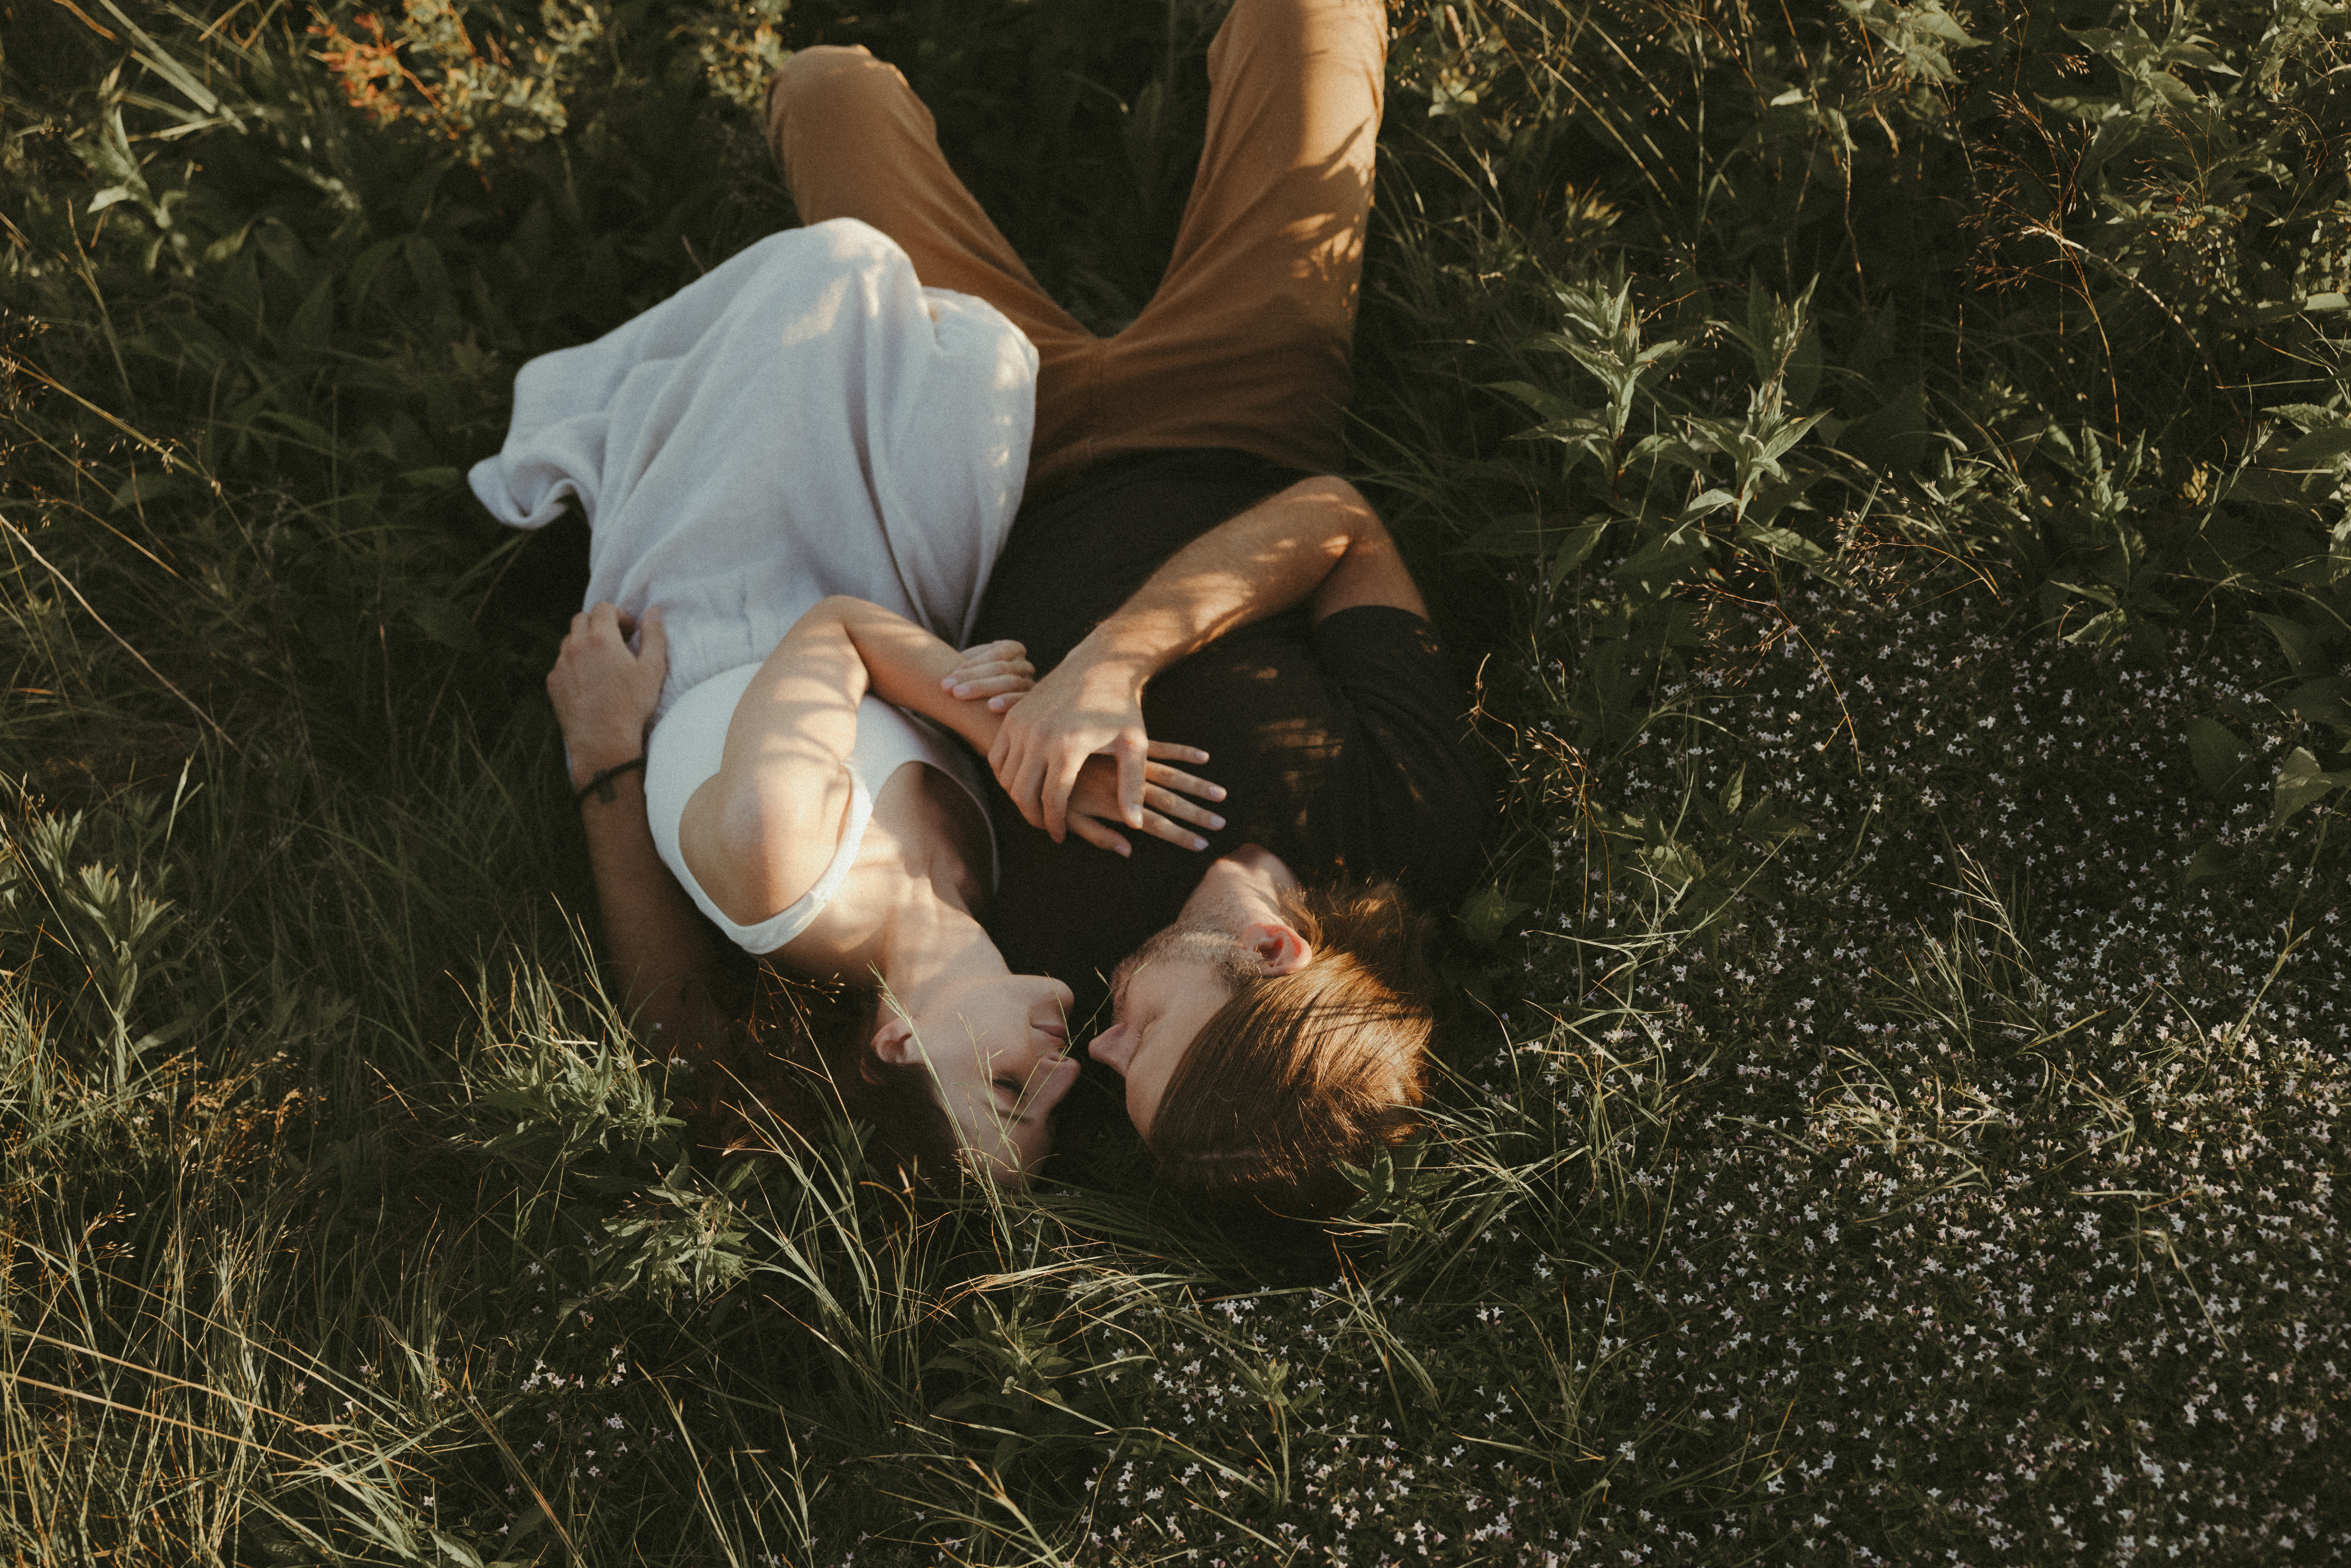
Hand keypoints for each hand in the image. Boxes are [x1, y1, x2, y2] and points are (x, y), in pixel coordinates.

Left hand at [547, 603, 667, 786]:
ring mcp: (561, 664)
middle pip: (582, 619)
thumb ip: (654, 636)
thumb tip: (653, 612)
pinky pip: (561, 663)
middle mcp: (576, 646)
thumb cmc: (631, 706)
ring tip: (600, 663)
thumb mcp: (652, 670)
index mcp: (602, 639)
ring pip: (569, 640)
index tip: (628, 631)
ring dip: (584, 643)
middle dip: (599, 624)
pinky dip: (574, 665)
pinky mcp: (553, 682)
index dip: (618, 615)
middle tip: (615, 642)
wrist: (603, 741)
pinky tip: (589, 682)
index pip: (603, 608)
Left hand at [938, 638, 1033, 703]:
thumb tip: (944, 672)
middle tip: (948, 689)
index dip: (972, 664)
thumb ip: (964, 665)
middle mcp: (1025, 666)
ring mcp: (1031, 685)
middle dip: (972, 677)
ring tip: (961, 696)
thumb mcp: (970, 671)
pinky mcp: (1032, 705)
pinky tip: (991, 707)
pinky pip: (1022, 701)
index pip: (996, 652)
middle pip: (1001, 668)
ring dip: (983, 688)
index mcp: (1013, 650)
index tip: (947, 678)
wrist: (990, 714)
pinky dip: (1007, 702)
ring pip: (1010, 683)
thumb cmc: (975, 687)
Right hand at [985, 650, 1151, 842]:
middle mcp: (1038, 734)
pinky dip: (1006, 775)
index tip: (1060, 836)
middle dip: (1033, 816)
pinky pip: (997, 756)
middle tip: (1047, 826)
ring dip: (1018, 797)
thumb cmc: (1121, 708)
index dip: (1055, 823)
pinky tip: (1023, 783)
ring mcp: (1021, 723)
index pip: (1052, 800)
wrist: (1101, 664)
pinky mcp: (1013, 715)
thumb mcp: (1134, 747)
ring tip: (1036, 807)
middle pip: (1022, 792)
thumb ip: (1133, 787)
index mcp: (1068, 746)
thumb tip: (1137, 825)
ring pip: (1006, 777)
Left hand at [1062, 742, 1226, 857]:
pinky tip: (1204, 757)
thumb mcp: (1069, 817)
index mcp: (1115, 804)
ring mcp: (1129, 762)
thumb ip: (1098, 835)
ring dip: (1197, 786)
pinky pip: (1161, 748)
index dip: (1180, 836)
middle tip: (1222, 823)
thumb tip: (1128, 851)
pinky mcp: (1126, 745)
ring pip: (1172, 776)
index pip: (1155, 825)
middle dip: (1196, 814)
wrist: (1039, 745)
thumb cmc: (1049, 789)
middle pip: (1170, 802)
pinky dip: (1183, 753)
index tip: (1203, 845)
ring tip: (1220, 795)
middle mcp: (1126, 784)